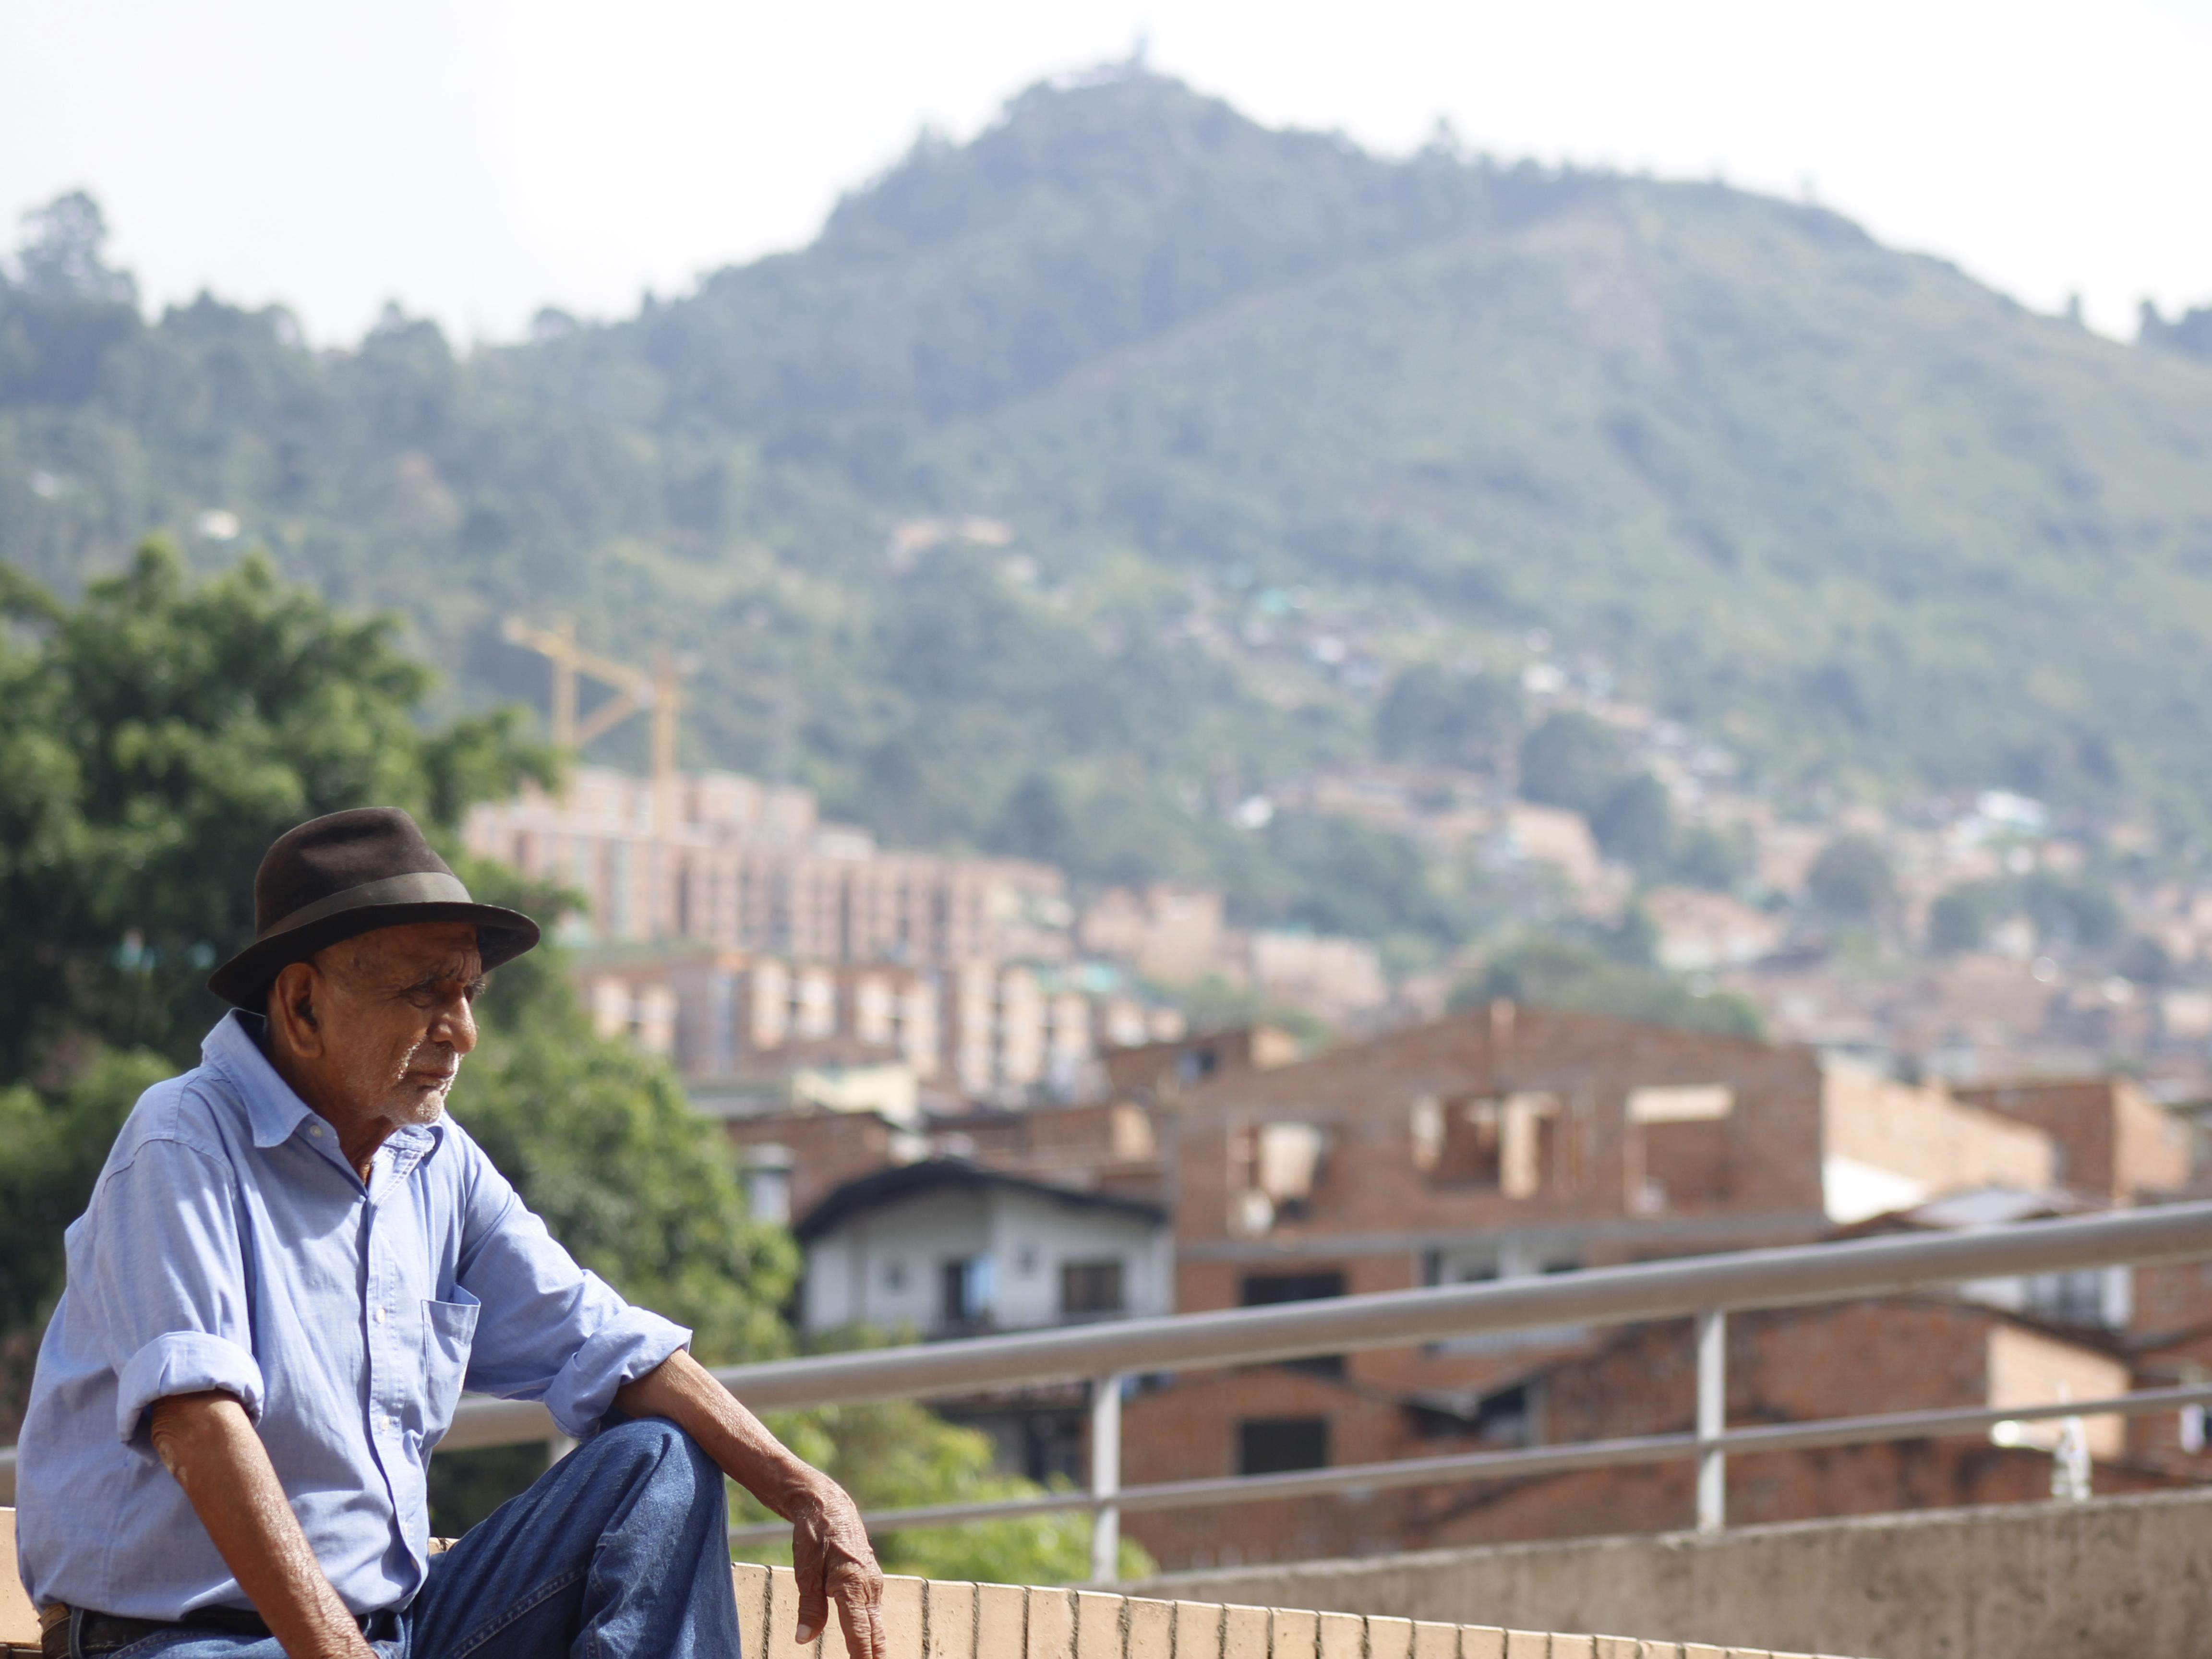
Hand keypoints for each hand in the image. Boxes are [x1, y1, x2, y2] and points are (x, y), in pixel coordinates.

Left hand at [790, 1474, 883, 1658]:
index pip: (860, 1633)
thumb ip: (809, 1607)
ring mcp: (873, 1583)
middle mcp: (869, 1587)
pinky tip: (868, 1644)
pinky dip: (872, 1631)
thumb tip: (804, 1639)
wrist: (828, 1505)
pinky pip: (873, 1612)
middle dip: (874, 1657)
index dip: (862, 1658)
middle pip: (876, 1634)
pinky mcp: (871, 1580)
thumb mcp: (805, 1571)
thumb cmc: (814, 1536)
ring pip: (877, 1624)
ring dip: (874, 1647)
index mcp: (852, 1585)